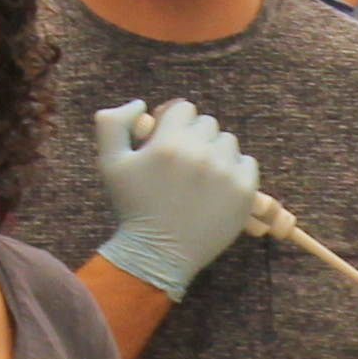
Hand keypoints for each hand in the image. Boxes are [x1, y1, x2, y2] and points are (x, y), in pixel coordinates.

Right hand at [95, 98, 260, 296]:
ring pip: (227, 141)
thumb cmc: (133, 208)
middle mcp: (201, 153)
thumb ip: (113, 123)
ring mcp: (226, 172)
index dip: (174, 123)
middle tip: (182, 165)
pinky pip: (247, 163)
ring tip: (199, 177)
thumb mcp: (110, 163)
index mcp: (169, 143)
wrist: (158, 254)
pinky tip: (217, 187)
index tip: (168, 142)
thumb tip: (140, 104)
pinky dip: (235, 171)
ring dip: (215, 152)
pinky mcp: (244, 191)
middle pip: (207, 123)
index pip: (184, 109)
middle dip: (194, 138)